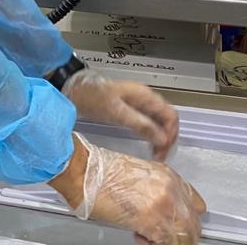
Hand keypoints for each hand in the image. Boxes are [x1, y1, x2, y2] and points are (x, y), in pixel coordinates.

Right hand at [50, 133, 205, 244]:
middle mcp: (171, 187)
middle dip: (179, 235)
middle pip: (193, 223)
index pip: (195, 204)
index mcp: (168, 175)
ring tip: (146, 237)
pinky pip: (169, 243)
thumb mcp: (137, 175)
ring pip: (186, 236)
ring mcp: (164, 203)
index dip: (185, 220)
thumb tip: (160, 212)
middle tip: (158, 237)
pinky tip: (139, 237)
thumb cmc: (100, 172)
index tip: (176, 228)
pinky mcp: (153, 219)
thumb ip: (155, 191)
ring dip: (168, 241)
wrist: (84, 172)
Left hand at [63, 70, 178, 159]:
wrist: (74, 89)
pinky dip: (152, 136)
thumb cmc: (93, 96)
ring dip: (160, 139)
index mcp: (145, 96)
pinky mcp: (130, 110)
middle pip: (167, 120)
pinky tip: (147, 146)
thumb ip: (141, 124)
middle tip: (161, 156)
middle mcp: (145, 99)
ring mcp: (138, 104)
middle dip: (168, 138)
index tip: (165, 150)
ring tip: (156, 155)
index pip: (170, 115)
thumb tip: (162, 138)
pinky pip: (148, 124)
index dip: (172, 134)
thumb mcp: (117, 112)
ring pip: (159, 123)